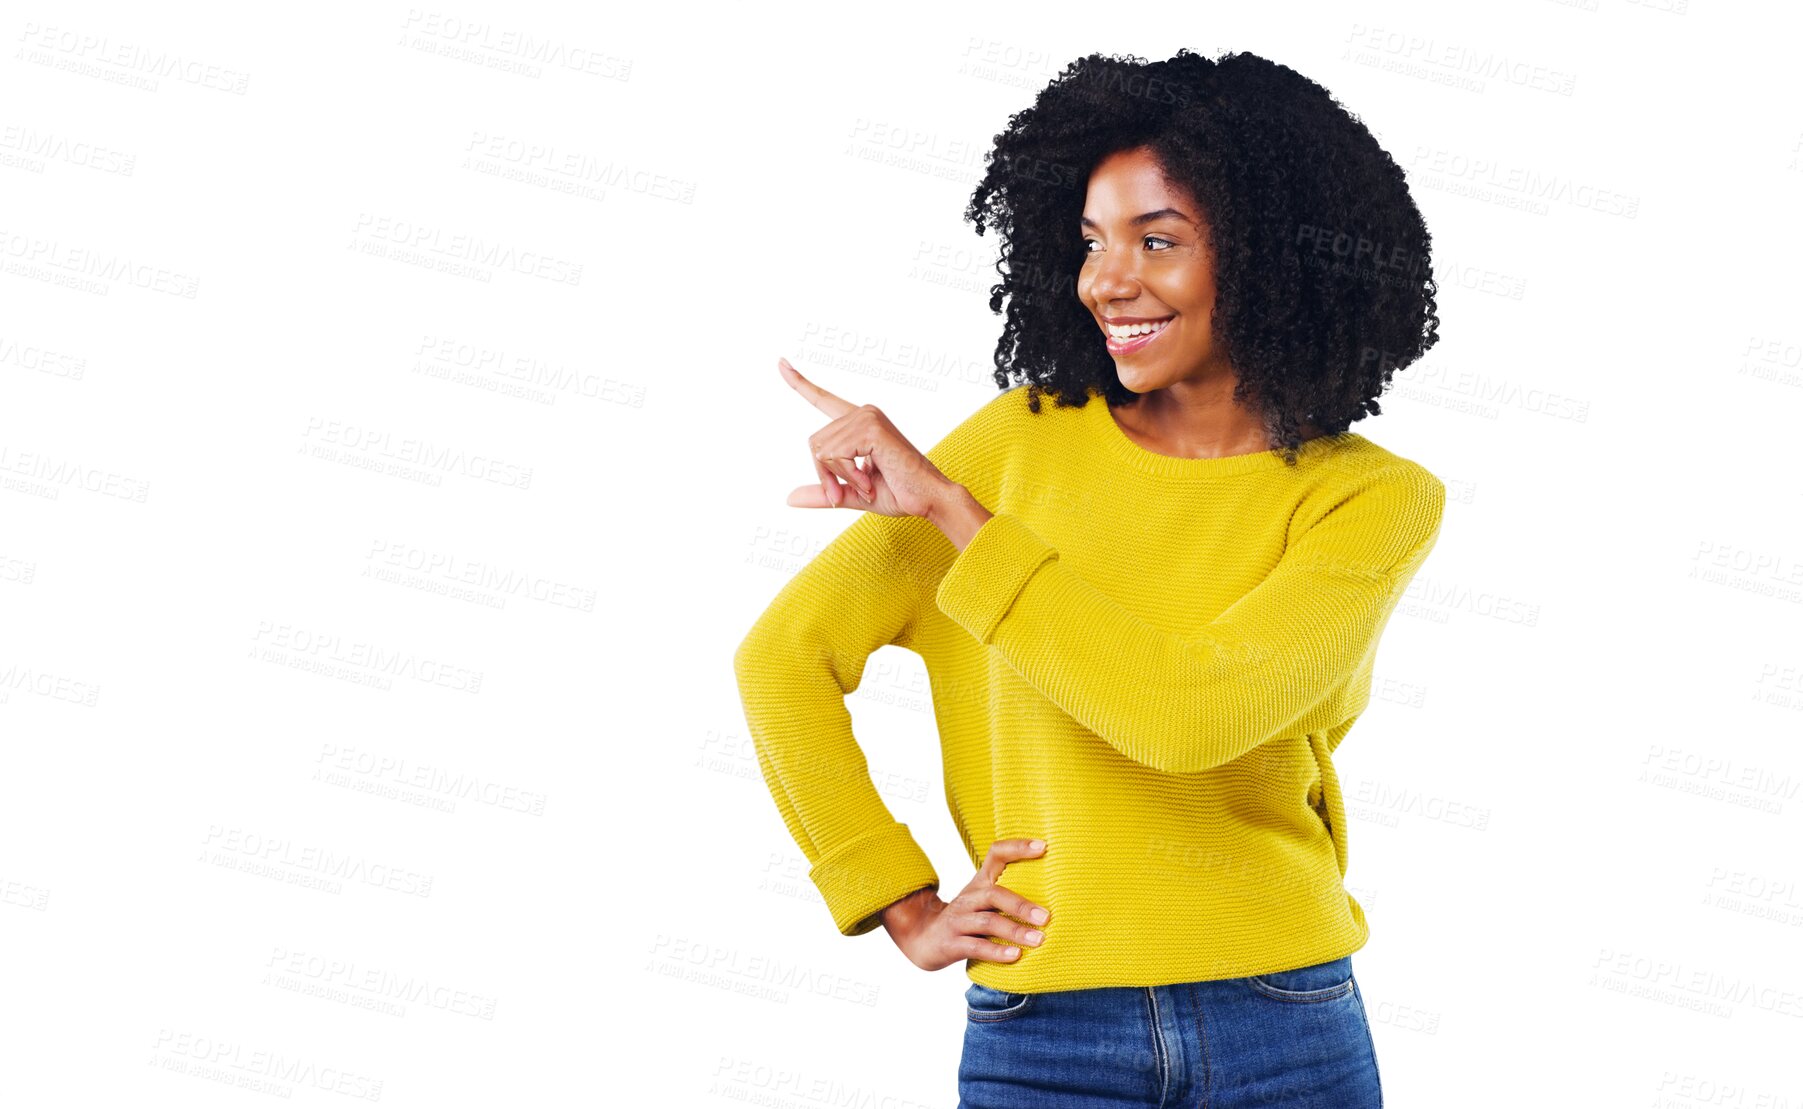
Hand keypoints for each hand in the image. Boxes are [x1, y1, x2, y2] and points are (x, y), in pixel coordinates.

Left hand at [777, 357, 956, 518]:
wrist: (928, 500)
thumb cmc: (899, 493)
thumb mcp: (850, 494)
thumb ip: (822, 491)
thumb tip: (789, 498)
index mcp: (859, 422)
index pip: (823, 399)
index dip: (800, 383)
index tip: (781, 363)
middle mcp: (863, 413)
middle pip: (815, 444)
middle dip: (826, 475)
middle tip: (851, 493)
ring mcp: (867, 418)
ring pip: (822, 452)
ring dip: (840, 478)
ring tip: (868, 486)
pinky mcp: (871, 429)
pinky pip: (834, 456)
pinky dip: (848, 476)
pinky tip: (870, 481)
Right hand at [878, 839, 1050, 971]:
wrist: (922, 937)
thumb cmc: (965, 917)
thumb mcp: (982, 899)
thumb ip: (1009, 892)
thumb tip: (1055, 893)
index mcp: (979, 883)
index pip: (996, 854)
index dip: (1018, 847)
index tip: (1043, 846)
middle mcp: (969, 898)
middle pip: (994, 894)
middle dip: (1021, 905)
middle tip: (1046, 917)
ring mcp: (958, 921)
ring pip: (987, 922)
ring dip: (1015, 931)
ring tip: (1039, 939)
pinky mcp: (952, 944)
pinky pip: (976, 947)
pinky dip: (997, 952)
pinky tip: (1015, 956)